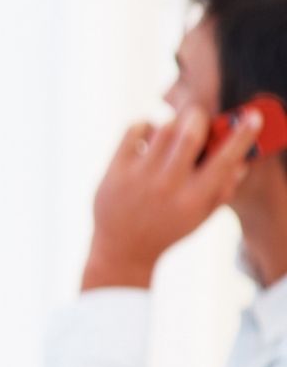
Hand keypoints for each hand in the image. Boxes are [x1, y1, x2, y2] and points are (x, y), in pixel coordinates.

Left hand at [82, 107, 258, 290]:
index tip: (251, 118)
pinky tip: (149, 136)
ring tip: (173, 130)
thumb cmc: (166, 229)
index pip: (225, 160)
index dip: (242, 136)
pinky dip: (144, 125)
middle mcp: (167, 186)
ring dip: (173, 122)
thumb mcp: (200, 216)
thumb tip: (241, 160)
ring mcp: (139, 177)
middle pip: (190, 135)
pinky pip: (132, 131)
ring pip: (162, 129)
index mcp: (194, 198)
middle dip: (199, 118)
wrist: (122, 250)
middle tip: (199, 116)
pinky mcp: (116, 170)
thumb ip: (223, 189)